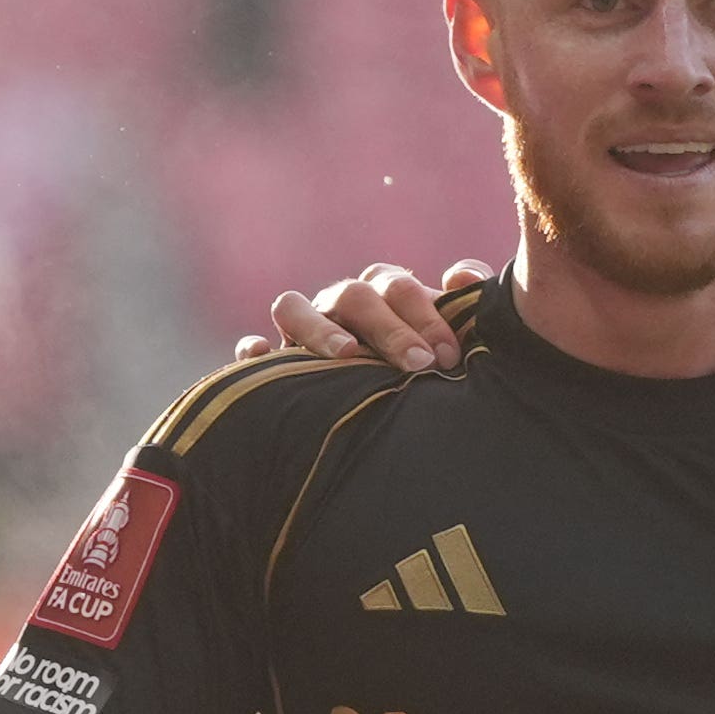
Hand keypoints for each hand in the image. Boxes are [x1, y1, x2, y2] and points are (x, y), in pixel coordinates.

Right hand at [233, 259, 491, 370]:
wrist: (388, 439)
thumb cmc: (425, 379)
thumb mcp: (447, 347)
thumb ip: (462, 309)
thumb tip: (462, 274)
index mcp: (382, 297)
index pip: (397, 286)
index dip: (425, 313)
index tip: (449, 355)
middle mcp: (339, 309)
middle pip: (354, 295)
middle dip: (389, 328)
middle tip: (420, 365)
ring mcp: (300, 333)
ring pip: (294, 306)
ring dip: (321, 327)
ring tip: (348, 355)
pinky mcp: (270, 367)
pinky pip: (252, 352)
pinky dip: (254, 352)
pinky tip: (263, 357)